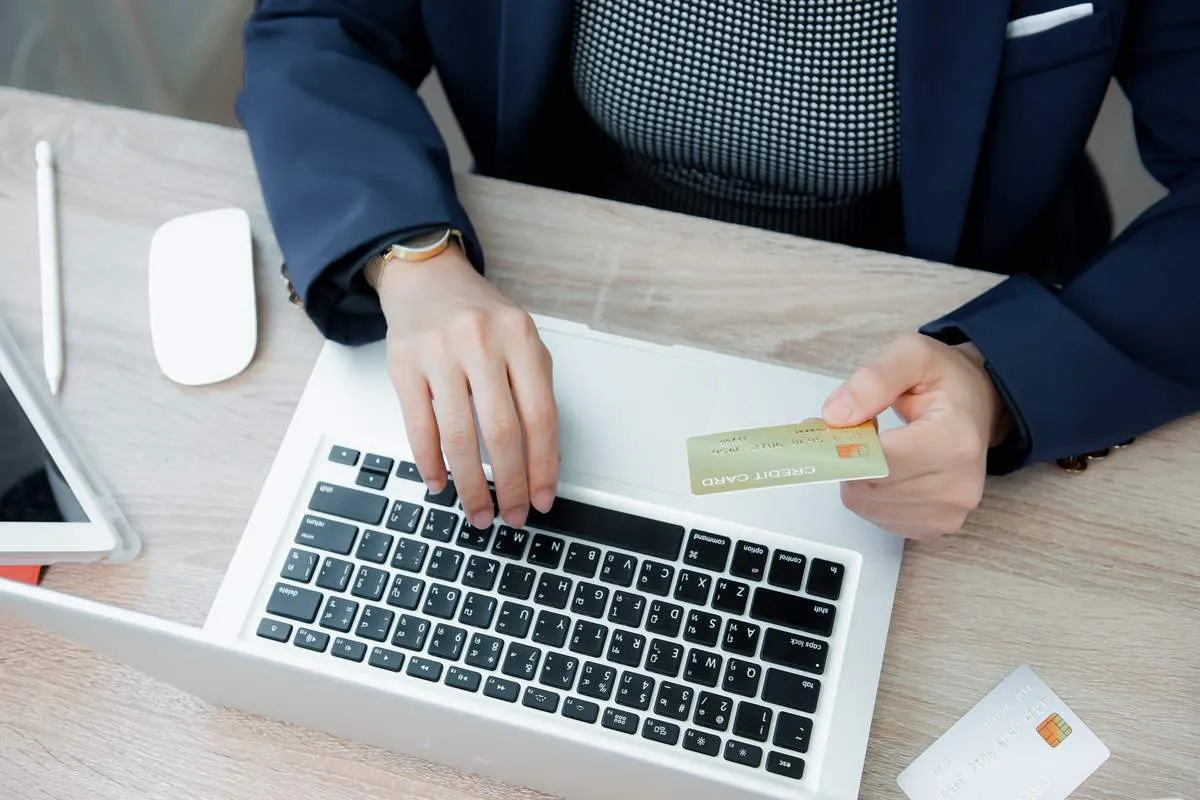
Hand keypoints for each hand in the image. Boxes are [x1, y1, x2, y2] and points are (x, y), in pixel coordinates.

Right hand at [378, 245, 558, 529]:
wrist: (427, 277)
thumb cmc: (478, 317)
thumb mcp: (519, 341)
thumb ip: (532, 391)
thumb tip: (541, 462)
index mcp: (521, 339)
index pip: (540, 416)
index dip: (543, 465)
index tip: (541, 499)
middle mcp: (482, 343)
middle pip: (502, 431)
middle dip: (509, 484)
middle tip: (510, 515)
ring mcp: (440, 353)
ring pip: (459, 436)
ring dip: (470, 484)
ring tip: (478, 510)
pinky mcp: (404, 364)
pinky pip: (418, 426)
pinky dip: (430, 463)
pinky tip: (439, 482)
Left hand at [821, 334, 1010, 538]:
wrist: (978, 404)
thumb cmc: (947, 381)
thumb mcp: (911, 355)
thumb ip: (873, 380)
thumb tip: (836, 415)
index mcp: (956, 440)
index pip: (879, 461)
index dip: (847, 445)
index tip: (835, 426)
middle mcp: (959, 484)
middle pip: (868, 486)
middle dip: (849, 458)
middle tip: (857, 430)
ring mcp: (949, 511)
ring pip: (866, 504)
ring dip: (856, 477)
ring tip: (877, 448)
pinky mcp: (936, 527)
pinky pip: (877, 517)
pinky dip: (869, 494)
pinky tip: (886, 470)